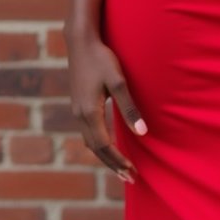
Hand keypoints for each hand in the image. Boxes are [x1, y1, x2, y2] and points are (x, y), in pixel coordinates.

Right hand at [66, 31, 146, 183]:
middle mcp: (80, 115)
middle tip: (130, 178)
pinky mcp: (79, 105)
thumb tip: (142, 133)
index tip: (133, 172)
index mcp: (89, 113)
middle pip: (96, 149)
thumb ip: (129, 108)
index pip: (105, 146)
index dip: (119, 161)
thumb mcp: (118, 82)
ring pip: (90, 142)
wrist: (80, 42)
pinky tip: (109, 146)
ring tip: (121, 167)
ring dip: (106, 156)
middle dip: (113, 164)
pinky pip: (88, 133)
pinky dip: (99, 145)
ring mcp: (77, 110)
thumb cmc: (102, 59)